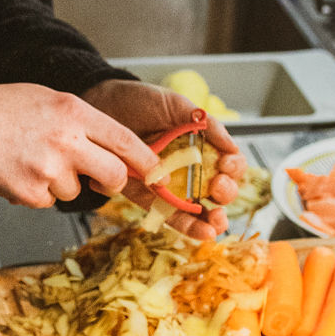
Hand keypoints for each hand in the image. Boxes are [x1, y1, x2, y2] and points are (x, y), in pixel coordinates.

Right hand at [0, 83, 159, 205]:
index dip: (146, 161)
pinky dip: (39, 191)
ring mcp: (49, 170)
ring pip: (77, 191)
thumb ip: (84, 122)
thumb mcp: (51, 100)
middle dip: (113, 182)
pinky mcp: (32, 193)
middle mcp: (67, 141)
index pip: (126, 141)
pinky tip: (21, 170)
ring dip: (63, 183)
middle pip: (115, 176)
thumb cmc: (4, 110)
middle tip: (100, 178)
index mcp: (75, 112)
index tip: (156, 172)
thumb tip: (116, 149)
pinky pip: (50, 200)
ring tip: (34, 160)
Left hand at [82, 80, 245, 242]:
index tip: (226, 163)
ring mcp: (171, 185)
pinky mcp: (150, 198)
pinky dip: (190, 228)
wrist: (101, 106)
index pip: (228, 163)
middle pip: (220, 189)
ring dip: (214, 218)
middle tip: (217, 185)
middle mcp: (190, 168)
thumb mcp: (175, 105)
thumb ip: (204, 123)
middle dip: (226, 192)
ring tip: (216, 219)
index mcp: (201, 146)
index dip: (233, 167)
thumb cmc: (138, 102)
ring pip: (201, 208)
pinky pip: (172, 216)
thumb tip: (231, 146)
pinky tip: (205, 233)